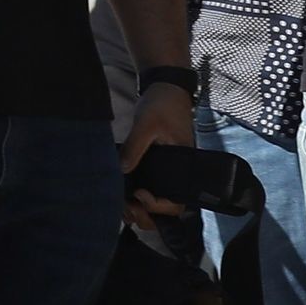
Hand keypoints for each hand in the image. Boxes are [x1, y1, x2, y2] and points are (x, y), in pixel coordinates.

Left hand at [120, 83, 193, 229]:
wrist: (166, 88)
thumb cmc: (162, 104)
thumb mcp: (146, 124)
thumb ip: (134, 147)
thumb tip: (121, 171)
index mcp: (184, 166)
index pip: (176, 202)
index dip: (155, 205)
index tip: (138, 193)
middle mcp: (179, 174)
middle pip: (168, 211)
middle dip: (146, 216)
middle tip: (126, 208)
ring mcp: (169, 172)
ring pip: (159, 206)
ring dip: (141, 212)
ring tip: (122, 206)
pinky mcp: (159, 168)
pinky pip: (153, 191)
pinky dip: (139, 201)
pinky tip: (123, 196)